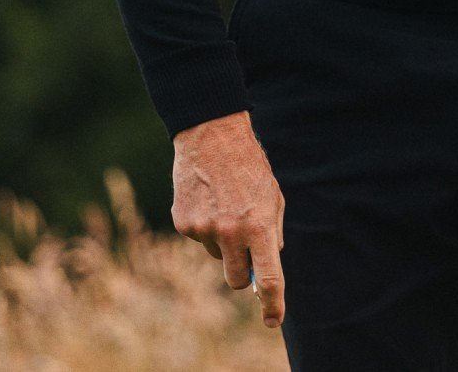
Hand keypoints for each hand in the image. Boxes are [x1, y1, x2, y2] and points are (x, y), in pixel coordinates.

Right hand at [172, 110, 286, 328]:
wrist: (211, 136)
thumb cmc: (249, 167)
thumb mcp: (273, 196)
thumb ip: (272, 232)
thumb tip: (266, 265)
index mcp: (259, 227)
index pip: (269, 278)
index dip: (273, 304)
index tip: (273, 321)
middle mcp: (230, 233)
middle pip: (236, 280)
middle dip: (243, 272)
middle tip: (245, 250)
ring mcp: (204, 230)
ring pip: (216, 257)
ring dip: (223, 244)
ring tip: (225, 207)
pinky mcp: (184, 224)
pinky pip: (198, 239)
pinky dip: (205, 228)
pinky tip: (209, 201)